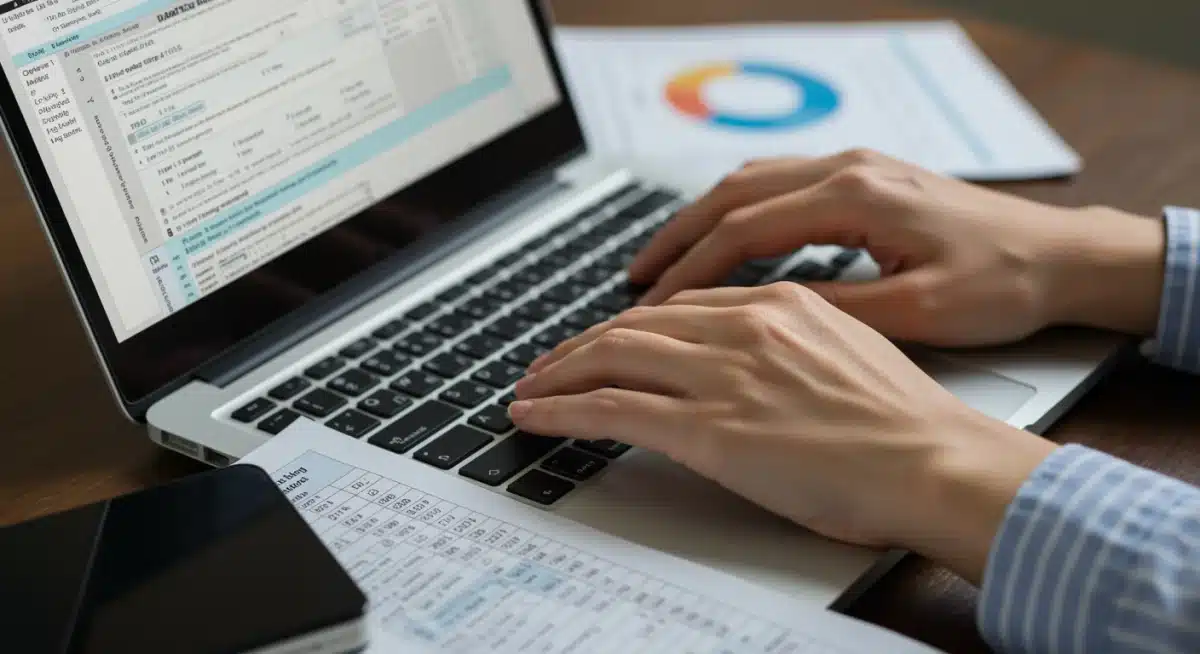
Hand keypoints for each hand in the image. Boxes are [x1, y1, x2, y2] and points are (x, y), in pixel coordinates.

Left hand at [509, 284, 1056, 582]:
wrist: (936, 462)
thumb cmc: (907, 425)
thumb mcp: (850, 355)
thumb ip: (793, 346)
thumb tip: (754, 364)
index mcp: (780, 304)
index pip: (679, 306)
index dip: (629, 325)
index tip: (605, 342)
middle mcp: (744, 326)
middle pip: (634, 324)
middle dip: (579, 345)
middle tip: (548, 365)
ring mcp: (723, 374)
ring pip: (610, 356)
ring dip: (558, 374)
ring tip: (529, 391)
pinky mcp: (708, 427)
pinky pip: (611, 408)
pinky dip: (562, 409)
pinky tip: (536, 416)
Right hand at [630, 150, 1165, 346]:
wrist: (1062, 255)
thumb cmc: (1002, 284)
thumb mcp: (916, 314)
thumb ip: (834, 311)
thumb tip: (760, 320)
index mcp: (856, 197)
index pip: (743, 229)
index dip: (688, 270)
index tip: (649, 306)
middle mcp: (849, 169)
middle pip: (732, 194)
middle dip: (676, 238)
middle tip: (632, 280)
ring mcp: (857, 168)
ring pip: (751, 183)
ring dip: (701, 221)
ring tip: (663, 264)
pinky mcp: (866, 179)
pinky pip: (779, 186)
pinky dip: (738, 213)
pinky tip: (723, 244)